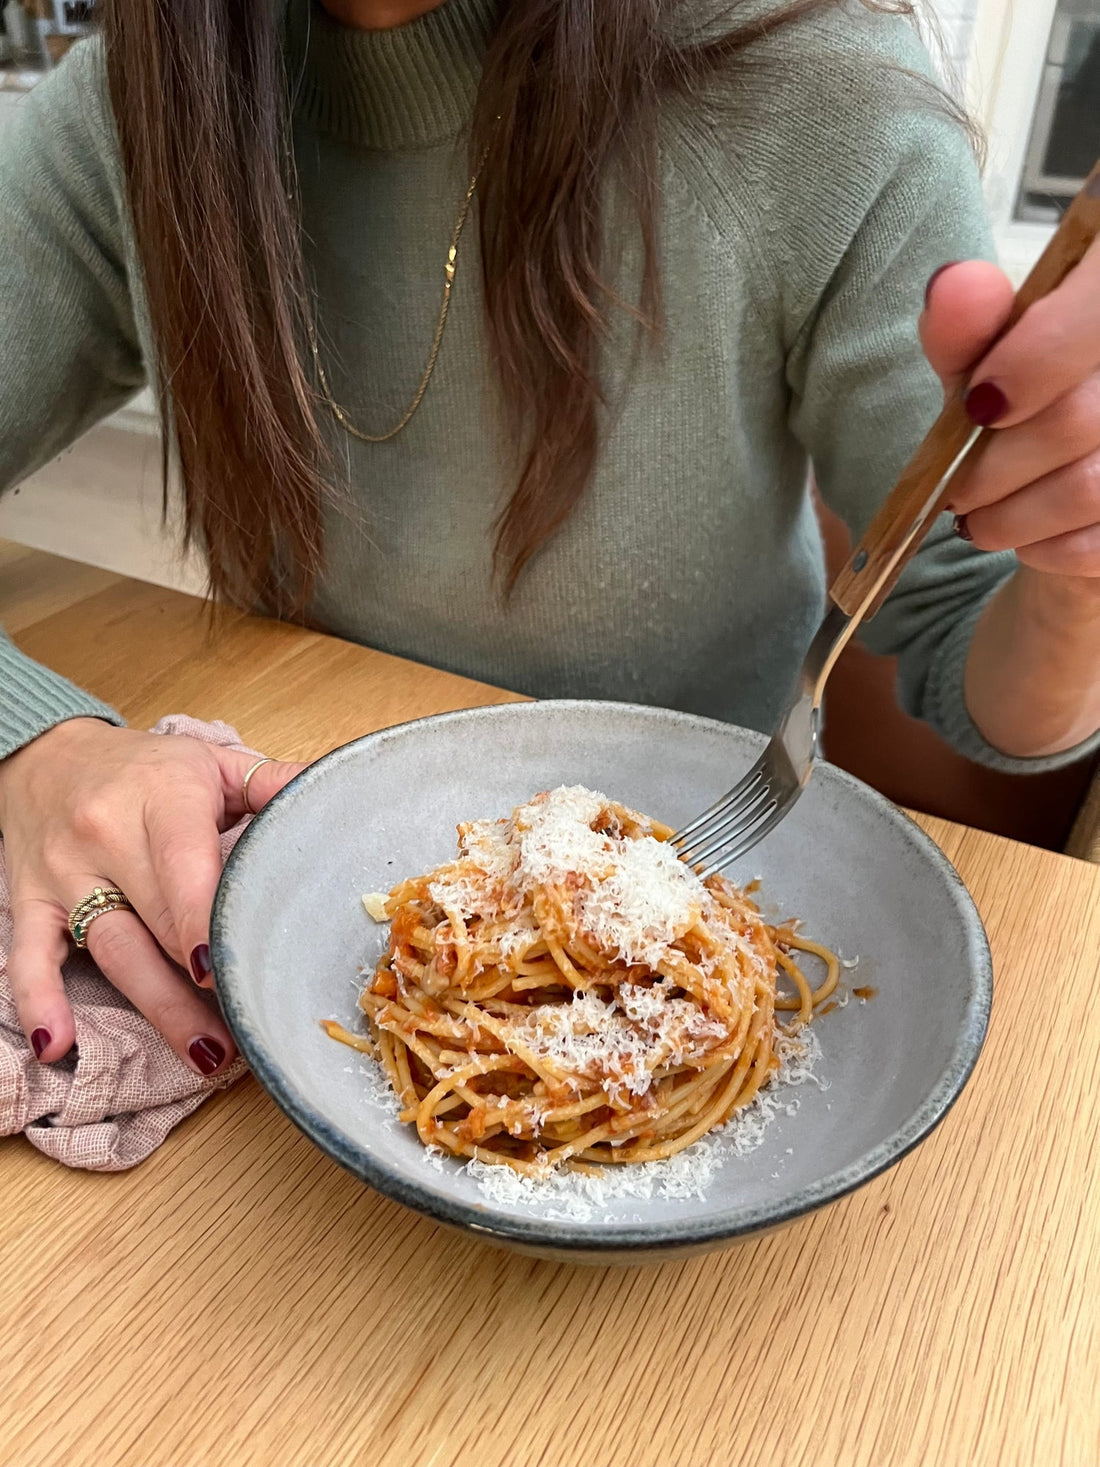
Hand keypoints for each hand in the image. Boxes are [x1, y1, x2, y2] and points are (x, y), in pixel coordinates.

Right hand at [0, 718, 303, 1072]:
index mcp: (161, 798)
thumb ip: (271, 782)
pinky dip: (38, 1003)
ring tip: (205, 1054)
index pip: (183, 864)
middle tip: (252, 1025)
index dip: (205, 920)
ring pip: (112, 950)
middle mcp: (106, 836)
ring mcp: (65, 874)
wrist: (46, 756)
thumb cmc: (144, 768)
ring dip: (159, 1007)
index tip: (228, 966)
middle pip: (158, 920)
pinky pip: (28, 958)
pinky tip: (54, 1046)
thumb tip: (330, 796)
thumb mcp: (210, 762)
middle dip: (205, 980)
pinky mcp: (29, 903)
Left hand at [921, 254, 1099, 580]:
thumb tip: (952, 286)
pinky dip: (1044, 547)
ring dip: (1007, 515)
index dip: (1037, 357)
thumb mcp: (991, 362)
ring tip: (979, 514)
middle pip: (1074, 418)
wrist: (1072, 493)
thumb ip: (971, 326)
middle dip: (990, 466)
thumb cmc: (1032, 410)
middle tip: (957, 484)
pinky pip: (1096, 544)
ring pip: (1085, 487)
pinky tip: (1029, 536)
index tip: (978, 403)